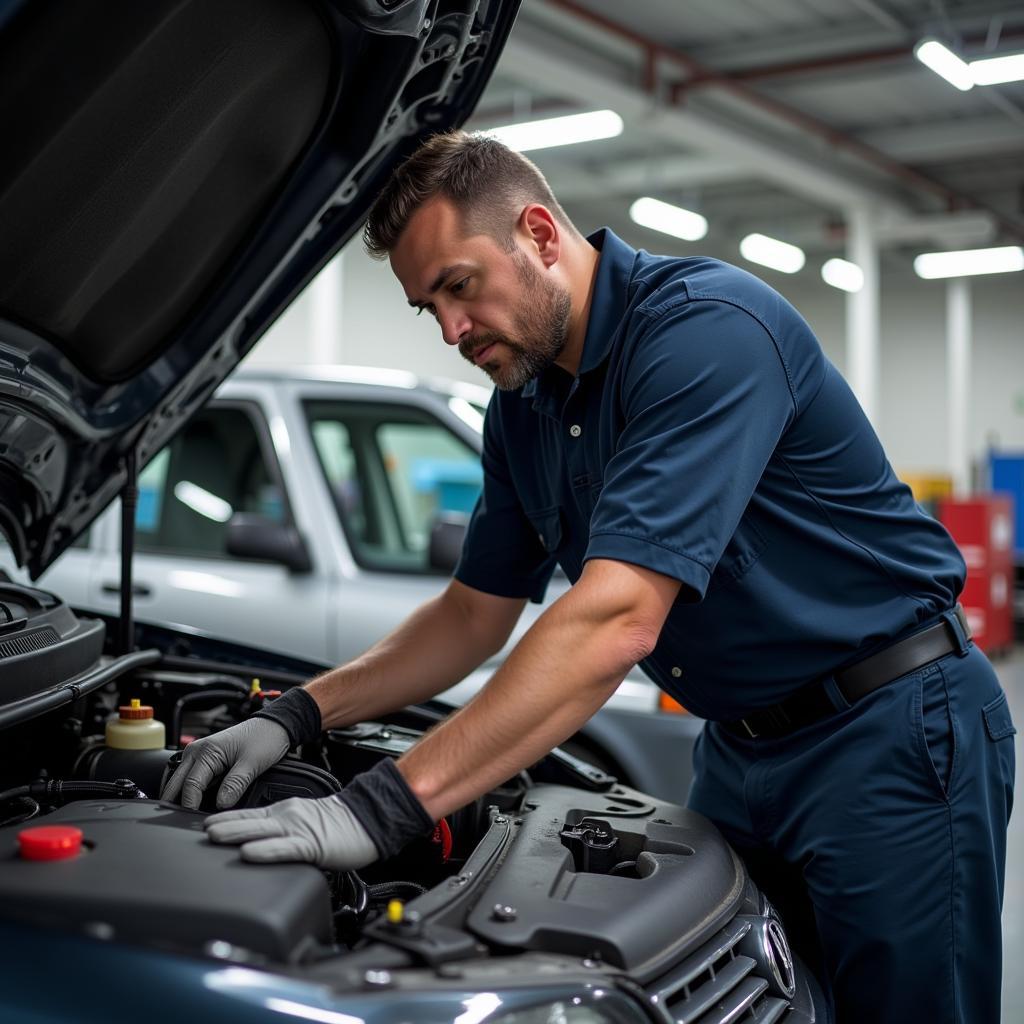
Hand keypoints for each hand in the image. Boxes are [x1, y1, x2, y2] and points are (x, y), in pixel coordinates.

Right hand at [161, 717, 290, 809]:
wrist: (273, 726)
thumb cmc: (264, 739)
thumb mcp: (253, 763)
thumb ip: (235, 784)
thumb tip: (220, 805)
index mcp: (206, 751)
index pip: (190, 785)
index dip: (191, 805)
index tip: (194, 821)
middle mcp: (196, 752)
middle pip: (176, 785)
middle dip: (177, 804)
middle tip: (183, 822)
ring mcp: (198, 756)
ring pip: (180, 783)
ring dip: (181, 798)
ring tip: (188, 816)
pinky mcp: (203, 761)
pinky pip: (190, 780)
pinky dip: (190, 792)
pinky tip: (197, 805)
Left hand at [204, 795, 378, 868]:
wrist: (369, 818)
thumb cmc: (341, 824)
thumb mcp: (305, 821)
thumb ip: (284, 830)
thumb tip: (260, 840)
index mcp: (286, 812)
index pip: (251, 813)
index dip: (227, 818)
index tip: (205, 823)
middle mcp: (288, 817)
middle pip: (250, 820)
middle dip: (224, 825)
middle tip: (201, 830)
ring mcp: (299, 830)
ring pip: (262, 831)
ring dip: (237, 833)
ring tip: (215, 836)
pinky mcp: (312, 845)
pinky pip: (284, 849)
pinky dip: (265, 850)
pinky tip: (250, 852)